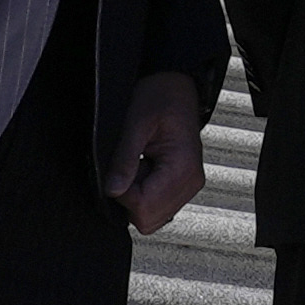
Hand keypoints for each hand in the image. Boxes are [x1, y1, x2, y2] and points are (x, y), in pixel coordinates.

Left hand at [108, 70, 206, 235]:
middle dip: (130, 197)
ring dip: (136, 195)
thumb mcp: (135, 123)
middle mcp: (191, 183)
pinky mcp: (180, 185)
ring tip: (139, 163)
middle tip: (129, 165)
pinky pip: (155, 205)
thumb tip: (112, 191)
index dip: (123, 194)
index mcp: (183, 169)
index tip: (118, 169)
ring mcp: (188, 186)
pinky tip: (144, 166)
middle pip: (148, 219)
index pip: (145, 209)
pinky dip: (143, 192)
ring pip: (150, 216)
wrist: (174, 86)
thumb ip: (124, 159)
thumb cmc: (158, 96)